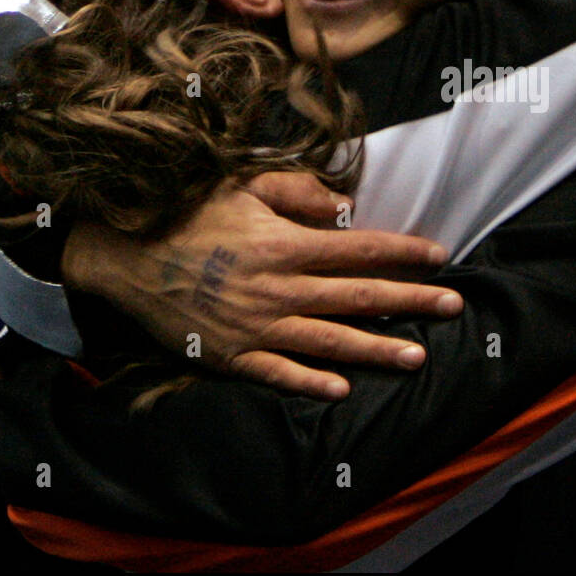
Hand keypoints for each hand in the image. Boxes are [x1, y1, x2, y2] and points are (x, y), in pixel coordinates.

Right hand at [62, 171, 464, 399]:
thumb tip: (347, 207)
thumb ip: (297, 192)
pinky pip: (278, 372)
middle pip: (358, 295)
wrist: (122, 255)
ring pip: (329, 340)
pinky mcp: (231, 354)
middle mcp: (277, 287)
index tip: (439, 255)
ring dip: (377, 348)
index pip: (359, 248)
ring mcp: (255, 325)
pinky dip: (310, 381)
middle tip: (453, 306)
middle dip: (411, 300)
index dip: (403, 251)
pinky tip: (343, 389)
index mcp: (284, 243)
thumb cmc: (186, 214)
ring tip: (418, 356)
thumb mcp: (242, 186)